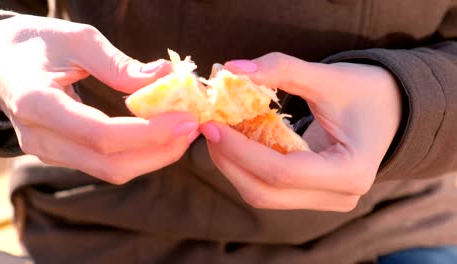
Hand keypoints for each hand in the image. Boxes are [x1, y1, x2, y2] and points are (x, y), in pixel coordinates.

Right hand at [0, 15, 198, 183]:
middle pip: (110, 163)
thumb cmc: (35, 42)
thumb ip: (118, 63)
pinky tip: (161, 134)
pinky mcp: (62, 154)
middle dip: (160, 150)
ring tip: (183, 130)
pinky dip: (139, 153)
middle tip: (193, 126)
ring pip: (110, 170)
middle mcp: (40, 137)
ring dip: (154, 155)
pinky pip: (106, 164)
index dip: (149, 132)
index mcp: (36, 102)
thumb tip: (166, 76)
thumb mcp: (75, 39)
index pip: (100, 134)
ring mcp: (49, 151)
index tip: (186, 119)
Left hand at [200, 52, 401, 211]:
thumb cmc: (365, 92)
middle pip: (266, 192)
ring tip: (219, 133)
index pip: (282, 172)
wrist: (389, 110)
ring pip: (263, 194)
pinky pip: (269, 187)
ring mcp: (324, 200)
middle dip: (230, 161)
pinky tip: (236, 141)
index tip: (212, 126)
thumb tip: (233, 68)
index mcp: (351, 172)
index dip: (241, 151)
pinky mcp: (312, 195)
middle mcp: (338, 196)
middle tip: (209, 128)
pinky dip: (247, 166)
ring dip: (234, 165)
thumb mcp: (328, 77)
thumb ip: (282, 69)